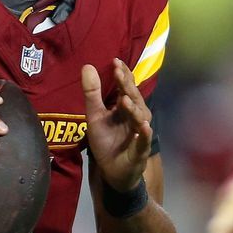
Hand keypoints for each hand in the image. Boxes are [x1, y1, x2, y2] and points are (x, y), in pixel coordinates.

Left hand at [83, 59, 152, 191]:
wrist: (113, 171)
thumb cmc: (106, 141)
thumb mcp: (95, 116)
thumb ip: (92, 93)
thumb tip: (87, 65)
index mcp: (125, 107)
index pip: (126, 87)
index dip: (122, 75)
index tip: (115, 61)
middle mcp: (135, 117)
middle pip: (134, 99)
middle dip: (127, 87)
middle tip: (119, 73)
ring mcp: (139, 133)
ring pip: (140, 118)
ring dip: (134, 109)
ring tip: (125, 100)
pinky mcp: (140, 151)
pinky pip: (144, 141)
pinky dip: (145, 135)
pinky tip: (144, 128)